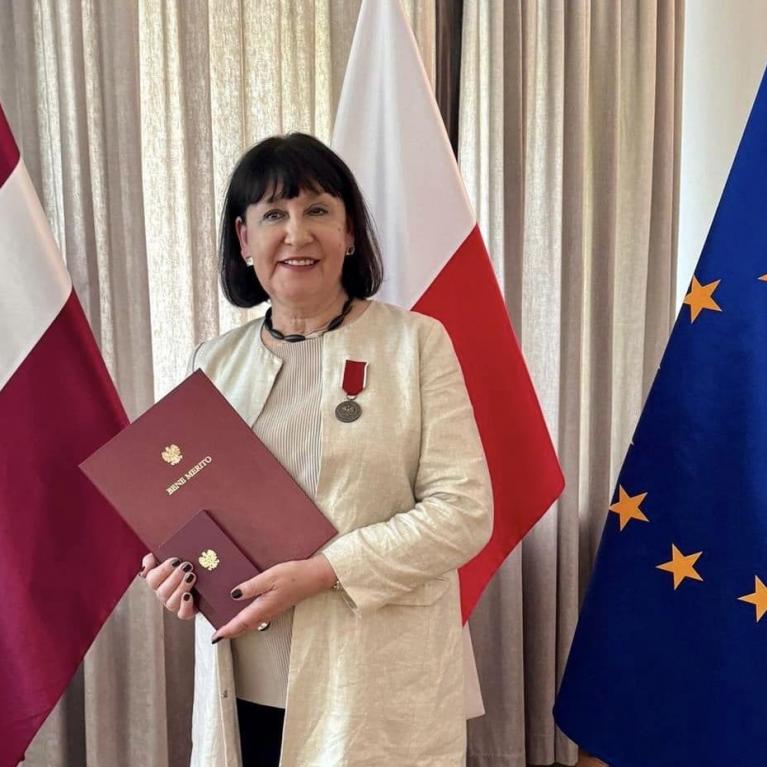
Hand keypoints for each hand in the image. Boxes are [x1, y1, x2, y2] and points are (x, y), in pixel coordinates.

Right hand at [139, 553, 197, 619]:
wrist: (203, 578)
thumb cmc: (184, 564)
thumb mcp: (170, 556)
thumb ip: (154, 557)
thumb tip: (147, 564)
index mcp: (157, 581)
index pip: (152, 579)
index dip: (163, 570)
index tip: (176, 560)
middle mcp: (163, 594)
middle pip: (162, 591)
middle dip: (175, 577)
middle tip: (187, 566)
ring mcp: (174, 604)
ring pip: (171, 602)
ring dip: (181, 588)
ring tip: (192, 576)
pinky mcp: (186, 611)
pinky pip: (183, 613)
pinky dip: (185, 606)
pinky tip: (189, 596)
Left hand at [211, 555, 336, 642]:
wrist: (315, 577)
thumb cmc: (294, 575)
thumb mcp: (271, 576)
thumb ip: (252, 586)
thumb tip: (234, 594)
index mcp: (263, 607)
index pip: (241, 623)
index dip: (227, 631)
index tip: (215, 638)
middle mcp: (268, 613)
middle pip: (245, 627)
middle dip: (231, 632)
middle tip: (218, 636)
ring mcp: (274, 611)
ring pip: (252, 624)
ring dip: (239, 628)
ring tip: (228, 628)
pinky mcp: (278, 607)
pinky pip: (258, 619)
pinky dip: (248, 621)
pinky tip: (246, 615)